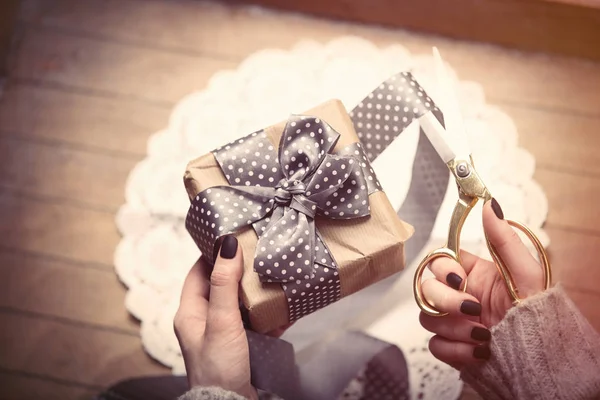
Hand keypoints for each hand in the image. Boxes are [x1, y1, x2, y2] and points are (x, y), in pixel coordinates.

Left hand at [174, 235, 290, 398]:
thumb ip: (224, 283)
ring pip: (240, 303)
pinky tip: (283, 308)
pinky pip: (254, 322)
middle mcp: (204, 320)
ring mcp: (223, 333)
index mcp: (190, 311)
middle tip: (260, 254)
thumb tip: (227, 244)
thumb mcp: (221, 320)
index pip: (199, 271)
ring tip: (275, 277)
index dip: (214, 253)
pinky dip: (267, 314)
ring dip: (257, 293)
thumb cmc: (218, 365)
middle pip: (222, 285)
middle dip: (241, 271)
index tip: (234, 237)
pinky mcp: (240, 345)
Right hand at [419, 199, 544, 367]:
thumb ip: (503, 239)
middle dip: (447, 301)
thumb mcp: (525, 271)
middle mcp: (459, 297)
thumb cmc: (539, 311)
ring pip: (428, 318)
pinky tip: (480, 351)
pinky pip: (436, 346)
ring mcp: (454, 323)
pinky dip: (456, 350)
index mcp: (472, 275)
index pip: (438, 262)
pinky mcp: (453, 348)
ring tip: (484, 335)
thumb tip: (488, 205)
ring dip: (455, 328)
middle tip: (473, 309)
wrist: (543, 355)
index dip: (442, 269)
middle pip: (427, 290)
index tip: (459, 277)